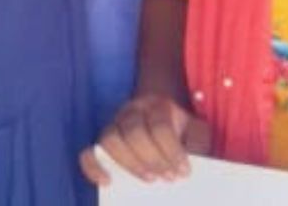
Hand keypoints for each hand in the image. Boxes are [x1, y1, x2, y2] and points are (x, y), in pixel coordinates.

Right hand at [79, 93, 210, 185]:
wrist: (162, 116)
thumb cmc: (180, 130)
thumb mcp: (196, 131)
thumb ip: (198, 143)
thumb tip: (194, 164)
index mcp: (158, 105)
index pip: (160, 126)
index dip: (171, 151)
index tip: (184, 172)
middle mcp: (132, 110)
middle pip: (135, 132)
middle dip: (153, 159)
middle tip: (168, 179)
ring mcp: (113, 124)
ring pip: (110, 139)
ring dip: (129, 163)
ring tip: (149, 180)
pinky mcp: (101, 140)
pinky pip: (89, 152)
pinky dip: (94, 167)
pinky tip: (107, 182)